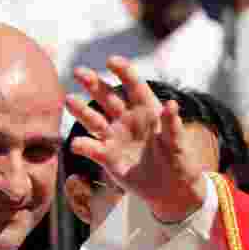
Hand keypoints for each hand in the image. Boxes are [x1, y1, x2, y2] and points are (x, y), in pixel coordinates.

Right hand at [67, 57, 208, 222]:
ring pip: (94, 119)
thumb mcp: (177, 143)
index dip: (124, 72)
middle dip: (94, 84)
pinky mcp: (108, 157)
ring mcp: (116, 137)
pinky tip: (77, 145)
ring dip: (81, 110)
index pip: (135, 87)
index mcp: (148, 111)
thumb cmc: (179, 161)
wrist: (171, 189)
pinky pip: (91, 148)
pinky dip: (83, 146)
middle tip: (79, 71)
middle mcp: (128, 120)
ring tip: (69, 100)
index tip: (112, 60)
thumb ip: (172, 125)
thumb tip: (172, 105)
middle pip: (108, 97)